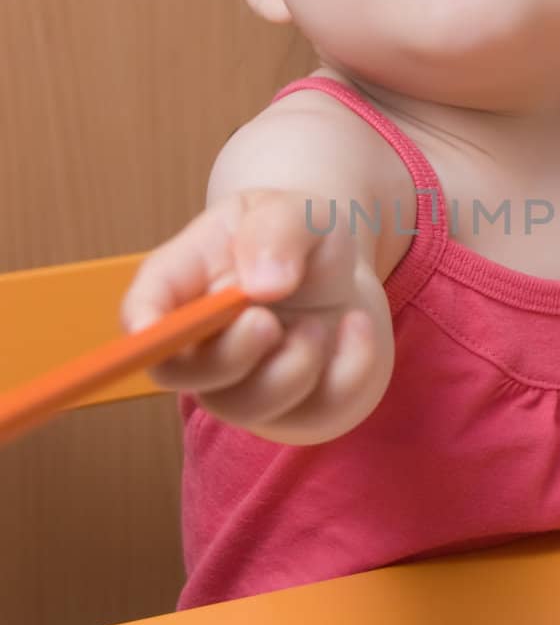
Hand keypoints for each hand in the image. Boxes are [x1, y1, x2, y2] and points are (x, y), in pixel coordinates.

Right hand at [120, 189, 387, 440]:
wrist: (345, 277)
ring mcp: (242, 386)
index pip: (140, 312)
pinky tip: (354, 327)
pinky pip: (319, 412)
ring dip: (294, 364)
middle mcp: (200, 344)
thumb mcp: (295, 210)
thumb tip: (264, 285)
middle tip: (268, 320)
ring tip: (319, 322)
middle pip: (179, 374)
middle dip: (228, 353)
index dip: (141, 326)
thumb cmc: (300, 241)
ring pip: (247, 406)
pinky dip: (351, 366)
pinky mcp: (295, 413)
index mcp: (184, 284)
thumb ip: (277, 230)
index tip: (154, 330)